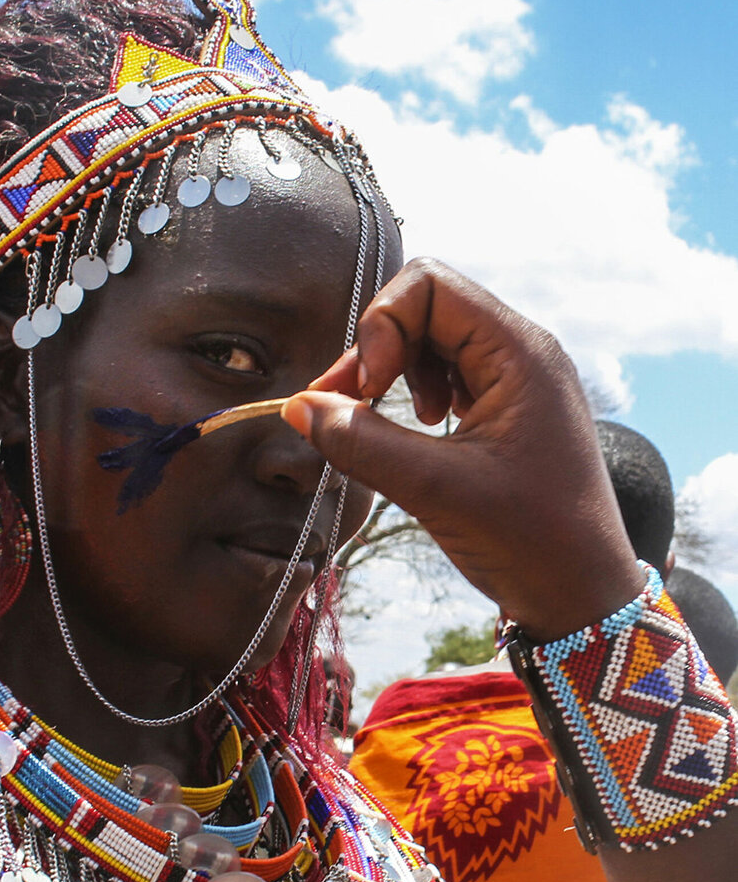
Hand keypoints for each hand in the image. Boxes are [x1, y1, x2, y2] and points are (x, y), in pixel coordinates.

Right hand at [281, 258, 642, 639]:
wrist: (584, 596)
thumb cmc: (529, 542)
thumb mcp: (435, 490)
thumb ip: (360, 443)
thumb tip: (299, 408)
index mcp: (520, 352)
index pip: (429, 285)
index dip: (380, 326)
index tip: (366, 390)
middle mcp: (522, 352)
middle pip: (426, 306)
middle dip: (377, 349)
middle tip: (347, 407)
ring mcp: (516, 380)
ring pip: (432, 340)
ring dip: (393, 371)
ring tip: (381, 421)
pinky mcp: (507, 409)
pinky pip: (449, 374)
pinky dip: (414, 394)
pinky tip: (416, 431)